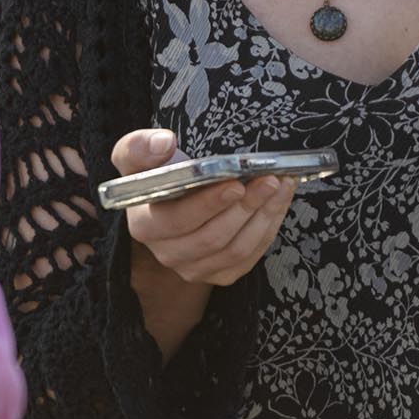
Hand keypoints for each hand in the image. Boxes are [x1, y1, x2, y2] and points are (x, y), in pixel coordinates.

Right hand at [115, 128, 292, 288]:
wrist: (174, 200)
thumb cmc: (158, 174)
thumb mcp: (137, 155)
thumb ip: (140, 146)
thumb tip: (164, 143)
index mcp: (145, 226)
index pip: (178, 220)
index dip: (209, 204)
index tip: (236, 183)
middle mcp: (167, 254)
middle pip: (213, 238)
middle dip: (247, 206)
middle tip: (270, 179)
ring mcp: (194, 269)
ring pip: (236, 249)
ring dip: (264, 215)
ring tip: (281, 186)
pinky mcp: (220, 274)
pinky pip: (250, 257)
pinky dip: (269, 228)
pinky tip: (278, 202)